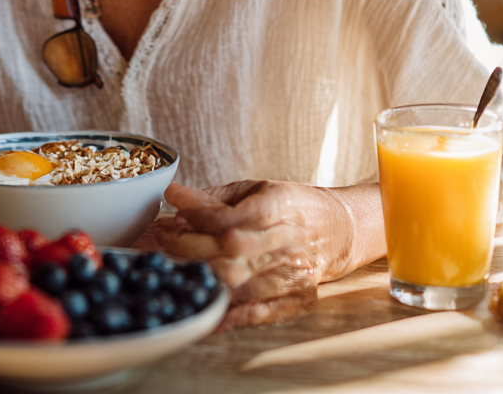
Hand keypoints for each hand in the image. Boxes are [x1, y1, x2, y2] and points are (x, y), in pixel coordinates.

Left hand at [156, 180, 383, 328]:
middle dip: (188, 244)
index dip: (195, 215)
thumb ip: (217, 197)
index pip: (230, 215)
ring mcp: (292, 274)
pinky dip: (228, 314)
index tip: (171, 210)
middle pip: (229, 250)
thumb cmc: (291, 206)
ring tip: (176, 265)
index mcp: (278, 206)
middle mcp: (285, 241)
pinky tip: (205, 304)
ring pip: (238, 282)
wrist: (338, 229)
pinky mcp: (297, 299)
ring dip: (201, 275)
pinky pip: (257, 313)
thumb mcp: (257, 188)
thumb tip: (176, 200)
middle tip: (163, 237)